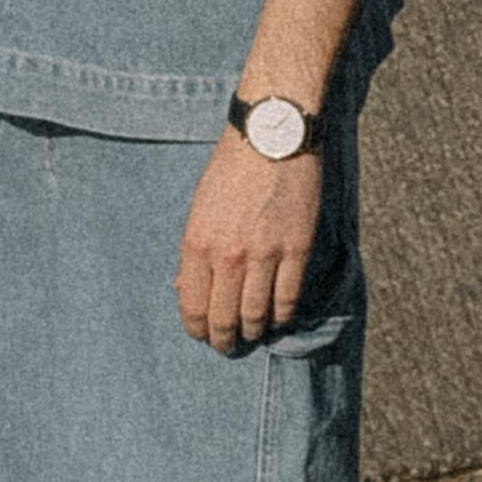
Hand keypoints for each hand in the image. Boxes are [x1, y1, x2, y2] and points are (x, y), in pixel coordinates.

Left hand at [177, 123, 320, 352]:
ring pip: (257, 316)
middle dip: (224, 340)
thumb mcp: (199, 207)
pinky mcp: (297, 249)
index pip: (193, 307)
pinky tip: (278, 317)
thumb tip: (183, 288)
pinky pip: (288, 299)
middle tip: (228, 346)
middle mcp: (228, 255)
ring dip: (253, 333)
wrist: (273, 135)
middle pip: (224, 319)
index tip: (203, 336)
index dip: (198, 330)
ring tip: (253, 335)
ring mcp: (265, 254)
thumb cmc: (232, 168)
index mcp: (197, 244)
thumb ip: (193, 251)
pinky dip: (282, 316)